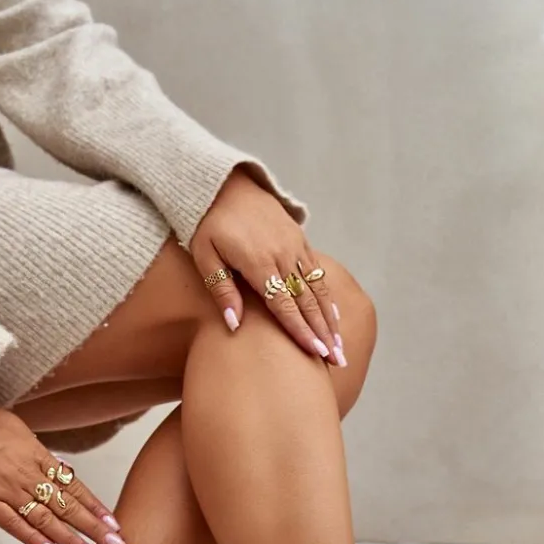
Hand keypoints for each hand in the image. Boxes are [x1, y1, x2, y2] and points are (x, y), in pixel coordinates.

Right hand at [0, 403, 123, 543]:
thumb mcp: (19, 429)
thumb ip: (41, 452)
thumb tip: (62, 468)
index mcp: (37, 455)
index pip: (74, 486)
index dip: (95, 506)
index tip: (113, 523)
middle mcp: (26, 474)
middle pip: (66, 505)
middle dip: (93, 527)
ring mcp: (5, 489)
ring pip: (45, 518)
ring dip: (70, 539)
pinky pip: (12, 524)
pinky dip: (33, 539)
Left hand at [190, 170, 344, 364]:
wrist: (222, 182)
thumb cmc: (206, 223)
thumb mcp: (204, 256)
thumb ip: (221, 290)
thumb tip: (234, 326)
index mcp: (259, 261)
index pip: (284, 305)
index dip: (300, 331)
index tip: (315, 353)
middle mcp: (283, 254)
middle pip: (307, 301)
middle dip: (324, 333)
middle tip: (336, 361)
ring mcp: (294, 245)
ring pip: (318, 289)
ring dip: (330, 320)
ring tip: (339, 347)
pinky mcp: (299, 239)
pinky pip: (317, 272)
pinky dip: (327, 297)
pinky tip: (334, 316)